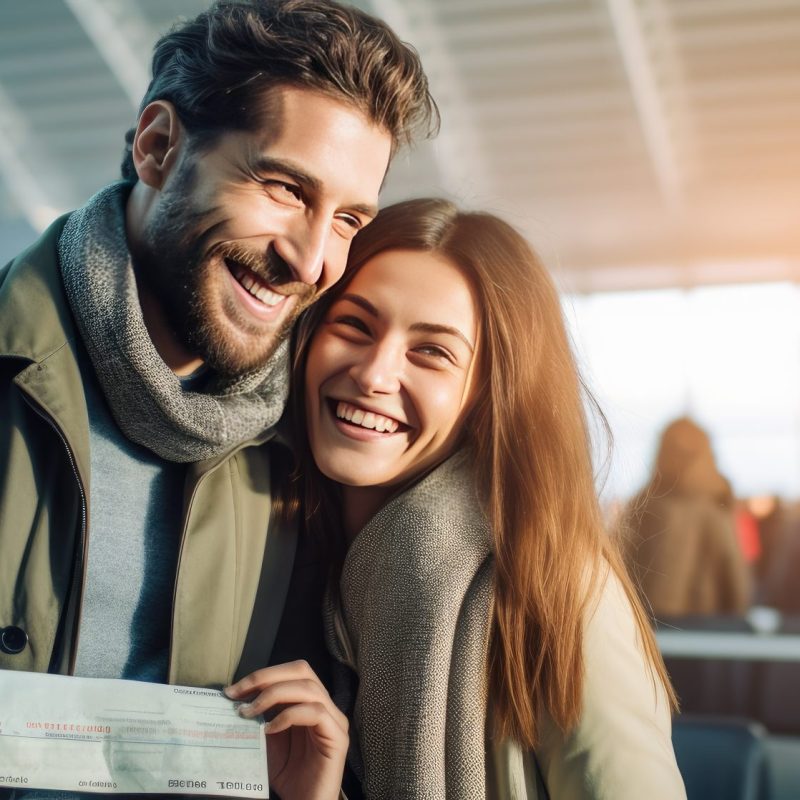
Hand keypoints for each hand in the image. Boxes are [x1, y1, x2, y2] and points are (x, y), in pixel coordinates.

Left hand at [225, 660, 347, 799]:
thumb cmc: (289, 777)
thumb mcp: (268, 742)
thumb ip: (261, 719)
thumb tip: (236, 700)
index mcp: (311, 703)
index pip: (291, 672)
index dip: (262, 675)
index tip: (233, 690)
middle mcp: (327, 706)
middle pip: (302, 670)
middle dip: (266, 677)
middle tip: (239, 694)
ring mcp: (335, 721)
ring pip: (309, 688)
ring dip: (273, 695)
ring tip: (249, 712)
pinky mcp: (338, 738)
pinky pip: (316, 713)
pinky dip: (289, 715)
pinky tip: (270, 729)